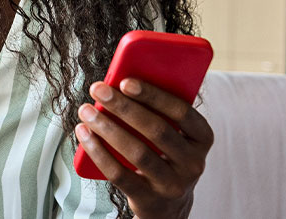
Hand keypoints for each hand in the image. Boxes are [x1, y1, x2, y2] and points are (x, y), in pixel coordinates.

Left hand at [74, 78, 212, 218]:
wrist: (167, 205)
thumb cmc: (163, 154)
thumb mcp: (172, 134)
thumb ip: (158, 111)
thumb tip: (118, 81)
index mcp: (202, 138)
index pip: (182, 112)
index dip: (154, 96)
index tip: (125, 81)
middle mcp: (193, 163)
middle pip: (157, 130)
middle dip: (123, 107)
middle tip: (97, 89)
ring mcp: (173, 185)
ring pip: (137, 153)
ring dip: (107, 128)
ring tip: (86, 111)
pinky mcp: (149, 201)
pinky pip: (120, 175)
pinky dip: (98, 153)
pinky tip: (84, 134)